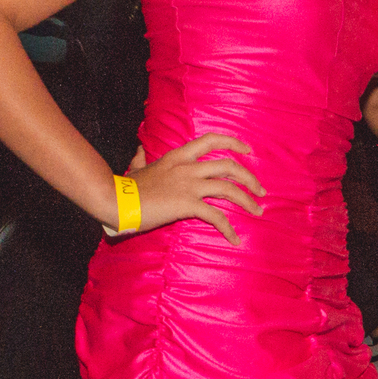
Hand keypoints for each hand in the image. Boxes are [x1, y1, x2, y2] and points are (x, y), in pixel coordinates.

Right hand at [125, 133, 263, 245]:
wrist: (117, 200)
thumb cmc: (126, 187)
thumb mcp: (137, 168)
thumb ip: (141, 159)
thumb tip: (139, 151)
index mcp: (178, 156)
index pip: (211, 140)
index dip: (233, 143)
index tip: (248, 150)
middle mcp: (187, 167)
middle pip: (228, 165)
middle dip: (249, 177)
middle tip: (260, 190)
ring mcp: (188, 185)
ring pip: (228, 188)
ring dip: (247, 200)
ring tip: (258, 210)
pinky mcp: (187, 204)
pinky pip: (215, 216)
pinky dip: (228, 228)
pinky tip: (234, 238)